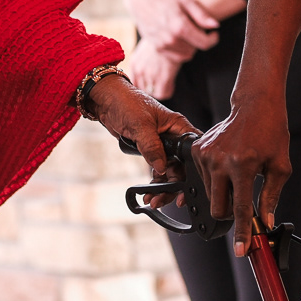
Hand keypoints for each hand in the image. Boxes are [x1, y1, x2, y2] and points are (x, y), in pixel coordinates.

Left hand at [87, 74, 196, 207]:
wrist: (107, 100)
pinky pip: (157, 170)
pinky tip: (148, 193)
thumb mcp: (140, 124)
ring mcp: (162, 144)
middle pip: (181, 166)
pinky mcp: (151, 150)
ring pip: (169, 171)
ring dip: (163, 187)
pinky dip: (154, 182)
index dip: (193, 171)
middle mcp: (173, 136)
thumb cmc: (126, 102)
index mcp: (178, 125)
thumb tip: (161, 168)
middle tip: (167, 199)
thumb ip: (152, 147)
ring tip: (153, 200)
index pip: (192, 150)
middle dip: (175, 185)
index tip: (186, 189)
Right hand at [125, 0, 219, 56]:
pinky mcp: (157, 48)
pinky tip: (178, 38)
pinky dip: (180, 50)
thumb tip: (215, 26)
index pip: (204, 43)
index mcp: (180, 26)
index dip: (213, 39)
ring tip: (187, 33)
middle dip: (200, 41)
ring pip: (186, 55)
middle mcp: (171, 38)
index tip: (214, 34)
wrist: (141, 0)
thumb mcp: (185, 1)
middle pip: (195, 49)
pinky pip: (175, 57)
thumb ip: (201, 15)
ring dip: (190, 46)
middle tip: (197, 29)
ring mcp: (162, 45)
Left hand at [125, 37, 185, 99]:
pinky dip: (168, 90)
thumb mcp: (146, 47)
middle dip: (152, 86)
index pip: (134, 82)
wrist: (171, 33)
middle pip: (143, 88)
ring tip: (167, 81)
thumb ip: (143, 60)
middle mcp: (139, 70)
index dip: (143, 82)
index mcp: (134, 63)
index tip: (151, 79)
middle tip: (160, 80)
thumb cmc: (162, 38)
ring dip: (160, 88)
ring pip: (153, 92)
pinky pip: (163, 93)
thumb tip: (147, 69)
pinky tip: (171, 82)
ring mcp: (150, 75)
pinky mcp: (162, 78)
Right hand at [192, 96, 289, 256]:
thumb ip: (271, 197)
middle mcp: (219, 160)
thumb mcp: (280, 166)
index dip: (242, 233)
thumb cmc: (271, 133)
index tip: (241, 250)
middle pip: (218, 207)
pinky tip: (228, 165)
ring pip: (210, 194)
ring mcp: (205, 154)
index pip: (241, 208)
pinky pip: (203, 178)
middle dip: (230, 213)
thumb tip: (266, 222)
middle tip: (243, 203)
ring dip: (224, 192)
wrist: (255, 105)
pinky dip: (216, 179)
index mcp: (242, 165)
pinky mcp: (197, 149)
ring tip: (238, 173)